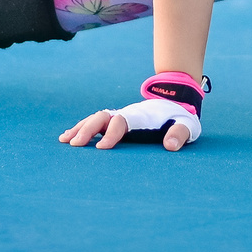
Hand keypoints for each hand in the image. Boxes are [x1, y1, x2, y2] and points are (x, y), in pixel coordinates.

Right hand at [60, 80, 200, 151]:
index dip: (110, 134)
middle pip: (101, 118)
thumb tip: (170, 146)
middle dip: (87, 130)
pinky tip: (68, 138)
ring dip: (79, 129)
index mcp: (140, 116)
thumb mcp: (187, 125)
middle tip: (74, 145)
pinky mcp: (115, 121)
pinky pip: (95, 123)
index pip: (121, 122)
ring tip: (64, 141)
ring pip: (94, 119)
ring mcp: (119, 116)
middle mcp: (126, 114)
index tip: (100, 149)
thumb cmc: (180, 118)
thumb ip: (179, 134)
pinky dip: (81, 128)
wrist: (176, 102)